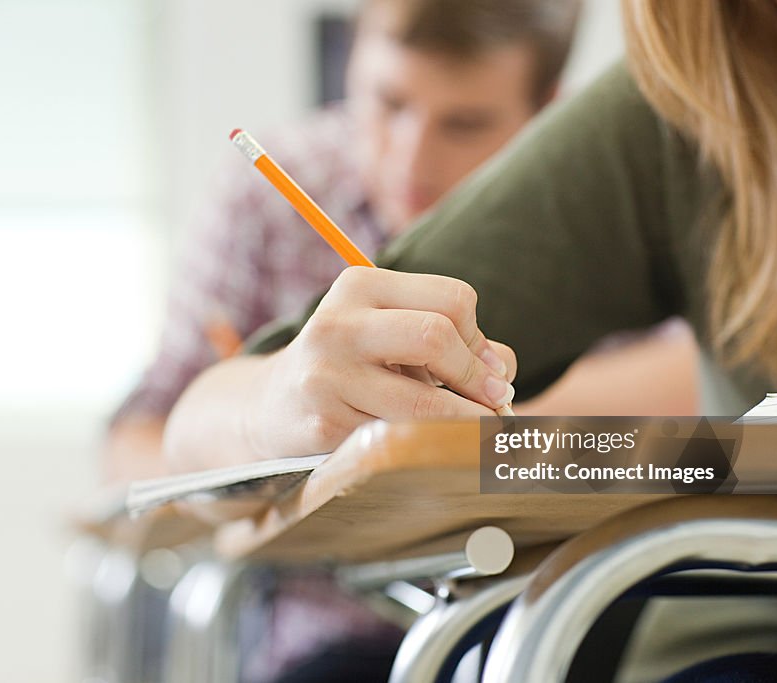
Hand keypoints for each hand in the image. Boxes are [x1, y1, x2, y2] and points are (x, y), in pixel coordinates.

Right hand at [248, 267, 516, 456]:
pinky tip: (422, 444)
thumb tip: (502, 376)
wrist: (275, 406)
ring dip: (466, 424)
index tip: (489, 372)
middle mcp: (338, 323)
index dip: (480, 341)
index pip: (453, 299)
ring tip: (477, 433)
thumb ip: (457, 342)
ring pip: (425, 401)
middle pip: (436, 336)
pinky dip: (426, 445)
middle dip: (477, 378)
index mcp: (361, 286)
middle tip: (496, 406)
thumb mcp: (394, 334)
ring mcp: (327, 375)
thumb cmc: (356, 366)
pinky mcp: (323, 424)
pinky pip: (400, 437)